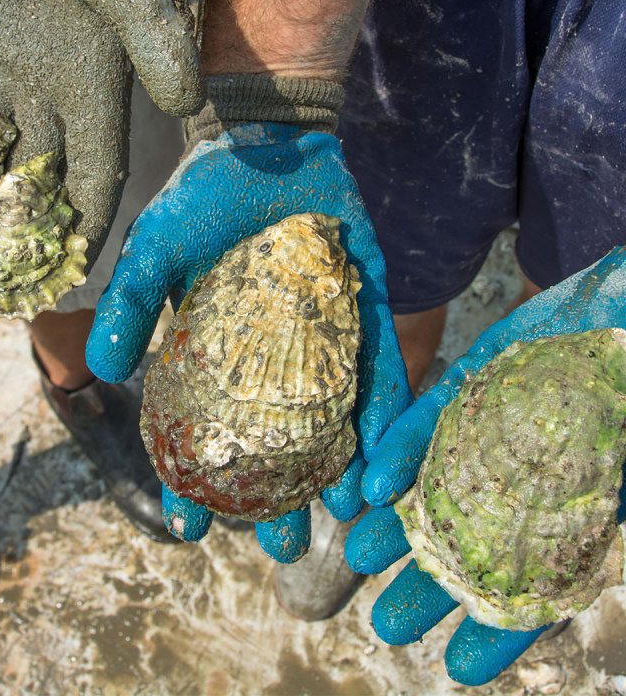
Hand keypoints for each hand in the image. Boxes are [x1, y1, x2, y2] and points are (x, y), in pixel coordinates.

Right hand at [87, 121, 410, 561]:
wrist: (273, 145)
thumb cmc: (205, 197)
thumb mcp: (157, 249)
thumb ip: (131, 303)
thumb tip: (104, 372)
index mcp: (213, 353)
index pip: (198, 431)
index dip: (190, 482)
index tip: (189, 530)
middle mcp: (268, 359)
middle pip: (271, 443)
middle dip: (277, 498)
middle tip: (283, 549)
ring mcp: (321, 342)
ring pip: (329, 423)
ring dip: (335, 470)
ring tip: (340, 518)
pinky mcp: (366, 315)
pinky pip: (378, 372)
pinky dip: (380, 412)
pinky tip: (381, 455)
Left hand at [346, 246, 625, 684]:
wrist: (625, 298)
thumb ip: (620, 499)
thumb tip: (621, 562)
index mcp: (582, 505)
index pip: (544, 578)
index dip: (507, 625)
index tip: (463, 669)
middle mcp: (533, 475)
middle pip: (477, 540)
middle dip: (432, 584)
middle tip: (387, 629)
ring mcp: (498, 430)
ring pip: (441, 487)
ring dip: (400, 524)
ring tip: (357, 563)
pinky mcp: (472, 384)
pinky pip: (432, 423)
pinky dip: (403, 452)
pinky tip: (369, 488)